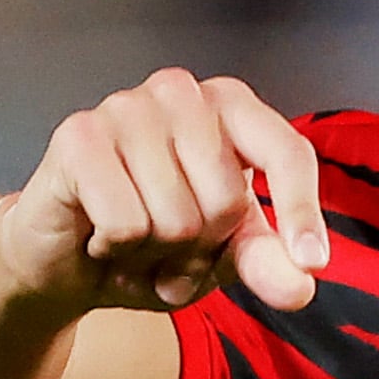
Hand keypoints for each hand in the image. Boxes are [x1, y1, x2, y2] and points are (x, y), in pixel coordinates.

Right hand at [0, 69, 328, 316]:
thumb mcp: (220, 259)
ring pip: (176, 219)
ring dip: (154, 256)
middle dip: (200, 249)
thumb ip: (265, 263)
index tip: (313, 264)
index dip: (302, 213)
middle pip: (227, 201)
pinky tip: (98, 236)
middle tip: (167, 246)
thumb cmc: (151, 244)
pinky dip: (114, 250)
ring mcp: (127, 107)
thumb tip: (301, 285)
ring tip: (132, 242)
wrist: (65, 262)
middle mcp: (180, 94)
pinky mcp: (78, 136)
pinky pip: (126, 223)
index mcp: (230, 108)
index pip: (287, 153)